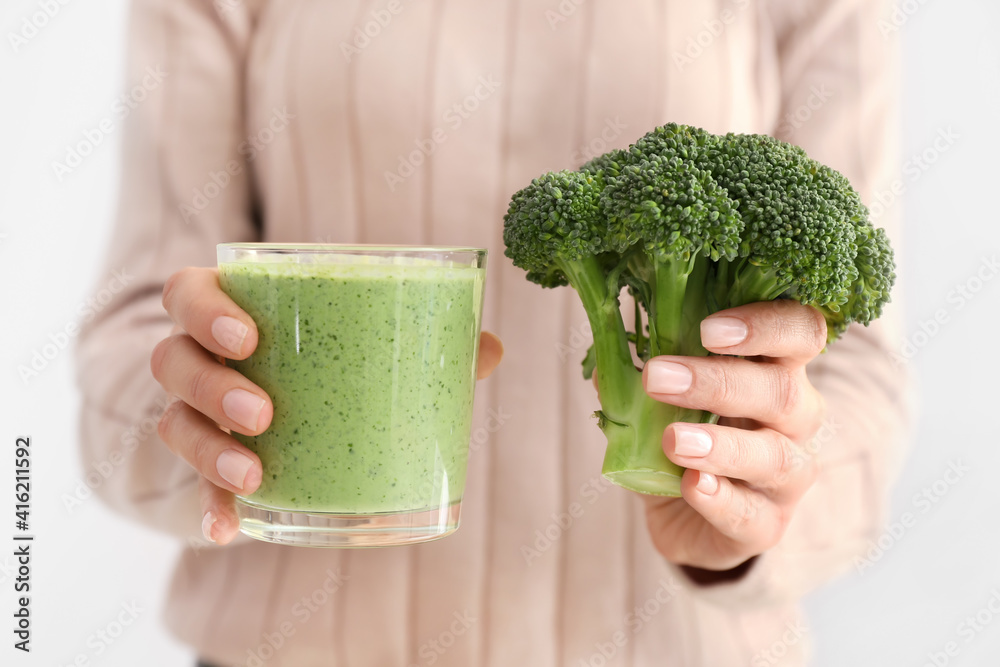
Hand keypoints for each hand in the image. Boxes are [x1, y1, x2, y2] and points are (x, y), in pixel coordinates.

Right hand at [150, 267, 503, 544]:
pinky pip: (193, 490)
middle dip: (211, 384)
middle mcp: (200, 362)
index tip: (249, 335)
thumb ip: (421, 342)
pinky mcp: (206, 470)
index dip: (205, 308)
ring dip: (210, 449)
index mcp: (232, 315)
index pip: (188, 294)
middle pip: (171, 359)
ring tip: (255, 474)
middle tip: (263, 412)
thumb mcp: (361, 347)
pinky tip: (229, 529)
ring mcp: (197, 418)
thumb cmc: (323, 364)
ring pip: (175, 424)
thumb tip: (489, 348)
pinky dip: (209, 509)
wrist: (279, 421)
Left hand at [640, 300, 826, 571]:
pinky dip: (719, 499)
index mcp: (776, 370)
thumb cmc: (682, 439)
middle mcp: (795, 420)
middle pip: (784, 392)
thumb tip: (602, 360)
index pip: (800, 332)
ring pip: (776, 457)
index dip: (767, 324)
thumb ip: (638, 374)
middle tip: (658, 378)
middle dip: (719, 382)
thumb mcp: (657, 400)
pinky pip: (752, 514)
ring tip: (673, 440)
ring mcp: (788, 478)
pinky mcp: (768, 527)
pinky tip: (691, 485)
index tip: (708, 328)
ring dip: (722, 446)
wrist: (685, 517)